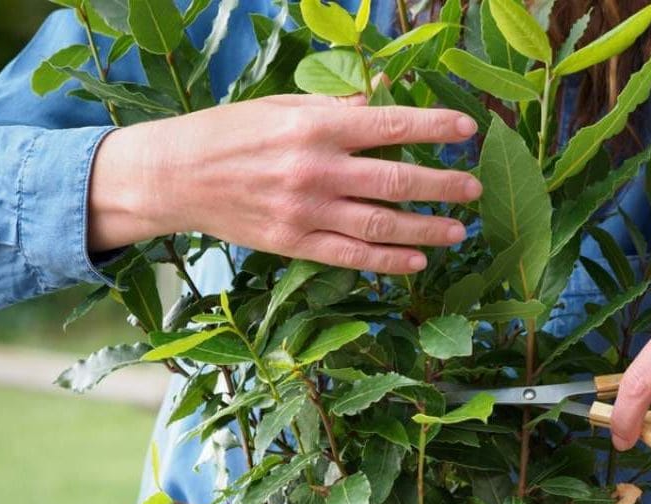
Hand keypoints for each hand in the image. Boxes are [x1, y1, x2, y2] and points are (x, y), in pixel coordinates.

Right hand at [88, 93, 481, 273]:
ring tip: (458, 231)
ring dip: (426, 228)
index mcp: (315, 126)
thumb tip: (385, 95)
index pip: (391, 124)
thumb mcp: (282, 107)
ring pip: (380, 224)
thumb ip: (337, 108)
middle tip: (473, 188)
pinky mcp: (294, 243)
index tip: (467, 130)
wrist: (177, 176)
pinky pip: (351, 256)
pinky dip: (387, 261)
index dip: (435, 127)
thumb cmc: (230, 133)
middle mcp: (316, 169)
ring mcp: (306, 211)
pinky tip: (416, 260)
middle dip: (443, 184)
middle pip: (396, 179)